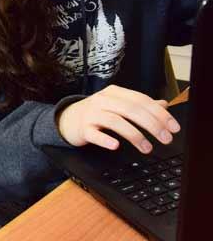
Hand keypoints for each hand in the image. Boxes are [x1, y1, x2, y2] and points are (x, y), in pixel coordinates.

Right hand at [57, 84, 180, 153]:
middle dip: (152, 125)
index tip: (173, 127)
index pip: (141, 100)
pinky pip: (95, 133)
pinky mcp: (83, 128)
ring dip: (135, 135)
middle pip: (131, 110)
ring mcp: (92, 114)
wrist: (67, 118)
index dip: (159, 113)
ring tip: (147, 148)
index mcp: (114, 93)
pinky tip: (115, 145)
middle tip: (166, 139)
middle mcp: (103, 101)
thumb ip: (139, 104)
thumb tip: (163, 105)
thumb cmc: (96, 112)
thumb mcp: (117, 104)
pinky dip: (106, 139)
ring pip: (116, 121)